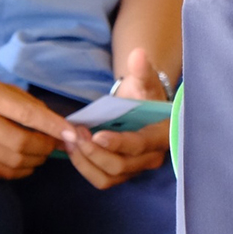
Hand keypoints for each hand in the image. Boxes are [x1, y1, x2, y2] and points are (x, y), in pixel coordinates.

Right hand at [0, 77, 72, 179]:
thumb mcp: (0, 87)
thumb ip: (28, 104)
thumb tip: (58, 124)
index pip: (27, 114)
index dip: (53, 125)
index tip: (72, 132)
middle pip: (22, 142)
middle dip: (46, 146)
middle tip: (55, 142)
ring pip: (13, 160)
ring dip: (36, 159)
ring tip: (42, 152)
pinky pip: (0, 171)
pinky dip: (21, 171)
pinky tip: (28, 163)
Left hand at [65, 48, 168, 190]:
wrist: (144, 107)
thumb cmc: (146, 94)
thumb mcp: (146, 80)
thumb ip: (143, 70)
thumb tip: (138, 54)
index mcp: (162, 134)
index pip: (139, 144)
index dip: (117, 143)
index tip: (96, 135)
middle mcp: (152, 157)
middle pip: (120, 165)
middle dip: (93, 152)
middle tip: (74, 134)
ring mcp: (137, 169)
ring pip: (108, 177)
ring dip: (85, 162)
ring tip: (71, 141)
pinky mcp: (123, 174)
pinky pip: (102, 179)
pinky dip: (84, 167)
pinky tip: (74, 149)